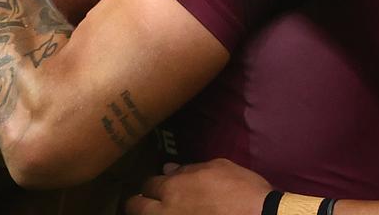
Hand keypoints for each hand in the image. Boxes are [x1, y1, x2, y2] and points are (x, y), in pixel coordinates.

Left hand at [125, 159, 270, 214]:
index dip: (152, 186)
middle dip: (138, 203)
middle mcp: (167, 210)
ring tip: (158, 212)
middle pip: (136, 207)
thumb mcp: (217, 167)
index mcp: (173, 187)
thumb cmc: (242, 189)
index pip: (148, 185)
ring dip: (149, 214)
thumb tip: (168, 169)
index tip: (157, 188)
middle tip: (145, 203)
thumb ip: (189, 169)